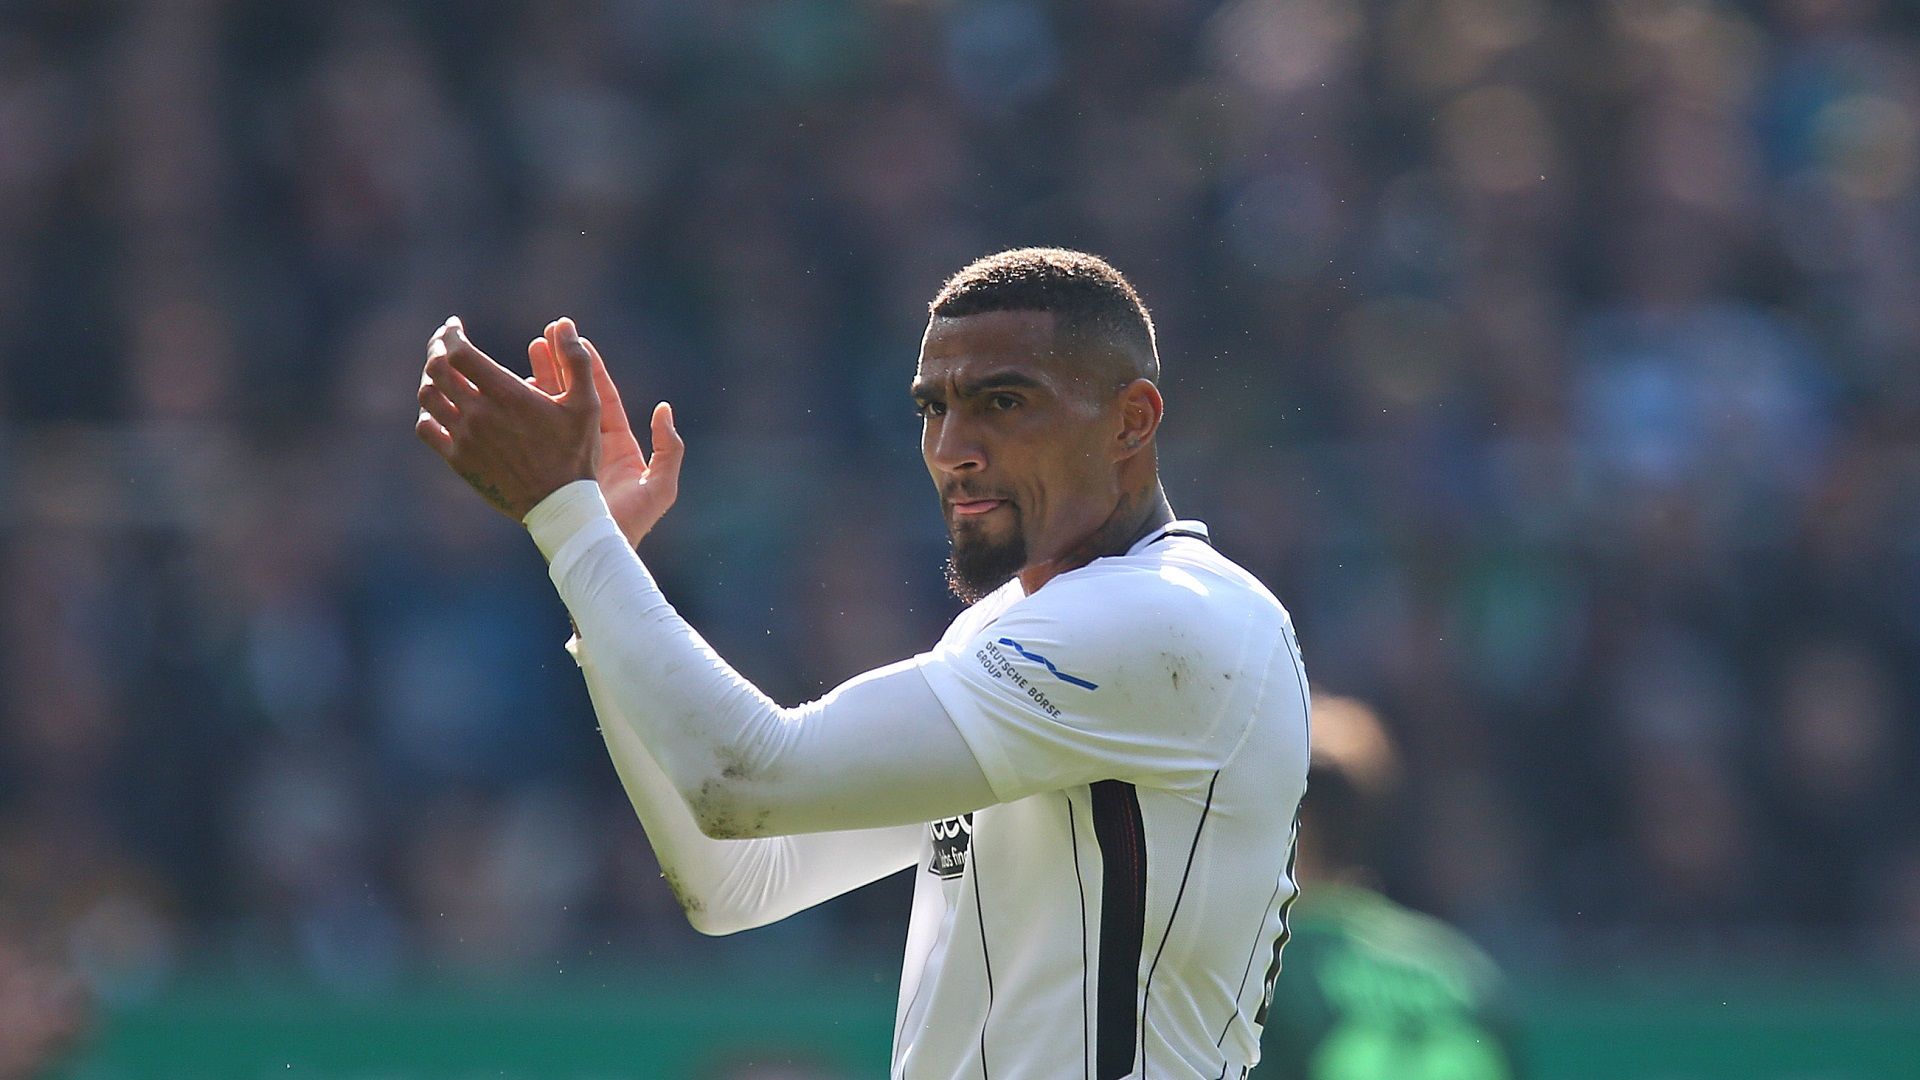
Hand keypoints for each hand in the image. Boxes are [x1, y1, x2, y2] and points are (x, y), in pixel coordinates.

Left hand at [415, 316, 599, 520]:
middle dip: (436, 349)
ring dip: (430, 378)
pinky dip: (428, 412)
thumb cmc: (575, 452)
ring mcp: (464, 438)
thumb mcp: (587, 404)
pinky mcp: (458, 460)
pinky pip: (427, 429)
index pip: (459, 353)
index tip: (454, 327)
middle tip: (443, 343)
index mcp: (506, 395)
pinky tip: (440, 408)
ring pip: (428, 397)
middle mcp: (479, 414)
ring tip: (441, 373)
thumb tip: (565, 325)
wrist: (558, 505)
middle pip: (437, 370)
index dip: (450, 334)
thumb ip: (577, 361)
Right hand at [527, 321, 683, 546]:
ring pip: (546, 413)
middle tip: (538, 338)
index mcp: (616, 444)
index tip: (574, 338)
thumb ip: (669, 448)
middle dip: (555, 367)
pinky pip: (528, 438)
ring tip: (516, 361)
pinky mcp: (543, 471)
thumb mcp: (659, 486)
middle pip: (570, 397)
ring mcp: (564, 457)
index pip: (601, 395)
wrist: (599, 556)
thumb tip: (664, 409)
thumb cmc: (631, 525)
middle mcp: (589, 446)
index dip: (588, 366)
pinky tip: (501, 398)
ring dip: (532, 385)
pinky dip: (517, 417)